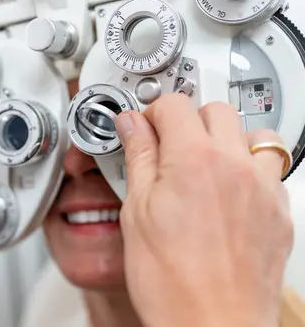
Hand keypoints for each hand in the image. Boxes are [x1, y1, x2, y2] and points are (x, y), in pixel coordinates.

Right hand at [115, 94, 292, 326]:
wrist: (212, 325)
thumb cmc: (172, 282)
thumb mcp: (137, 213)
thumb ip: (137, 159)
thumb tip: (131, 128)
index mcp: (193, 161)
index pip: (174, 105)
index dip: (151, 113)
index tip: (143, 128)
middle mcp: (236, 166)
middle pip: (215, 109)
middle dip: (187, 120)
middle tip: (167, 146)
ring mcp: (264, 189)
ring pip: (253, 134)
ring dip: (226, 139)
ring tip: (204, 163)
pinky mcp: (280, 212)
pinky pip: (272, 170)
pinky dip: (250, 169)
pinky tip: (229, 191)